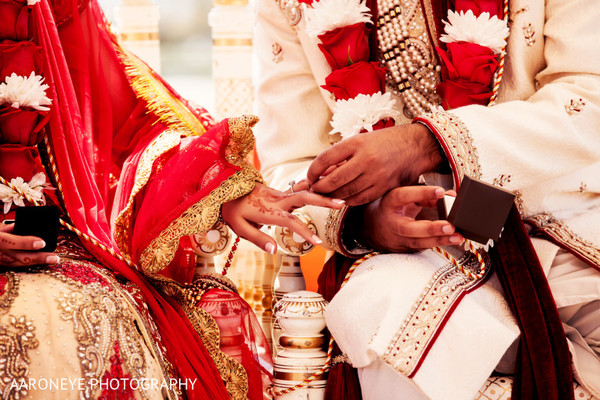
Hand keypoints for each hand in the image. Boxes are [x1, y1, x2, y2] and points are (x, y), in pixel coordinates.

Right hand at [0, 224, 59, 266]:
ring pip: (17, 264)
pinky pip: (15, 267)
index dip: (26, 243)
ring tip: (52, 260)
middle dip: (38, 258)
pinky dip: (28, 265)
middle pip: (18, 257)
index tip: (42, 242)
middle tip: (54, 258)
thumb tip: (24, 226)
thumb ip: (9, 227)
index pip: (10, 242)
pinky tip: (41, 262)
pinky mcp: (0, 267)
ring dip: (36, 263)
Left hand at [221, 183, 344, 253]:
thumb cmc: (232, 210)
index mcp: (268, 211)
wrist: (224, 187)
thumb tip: (274, 251)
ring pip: (303, 192)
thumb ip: (258, 239)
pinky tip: (324, 191)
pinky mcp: (279, 192)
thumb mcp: (239, 227)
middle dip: (323, 200)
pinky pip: (298, 191)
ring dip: (321, 193)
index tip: (319, 243)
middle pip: (304, 198)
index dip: (305, 232)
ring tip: (340, 196)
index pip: (291, 222)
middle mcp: (276, 200)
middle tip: (342, 203)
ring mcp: (278, 193)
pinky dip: (312, 191)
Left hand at [307, 123, 443, 205]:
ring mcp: (376, 175)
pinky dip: (347, 200)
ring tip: (326, 194)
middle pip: (333, 180)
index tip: (309, 176)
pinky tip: (342, 197)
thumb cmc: (383, 142)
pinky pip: (358, 199)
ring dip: (331, 196)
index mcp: (357, 143)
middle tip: (314, 188)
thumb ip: (341, 155)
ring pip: (345, 192)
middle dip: (320, 187)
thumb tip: (319, 172)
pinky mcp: (383, 188)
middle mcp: (366, 159)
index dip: (313, 170)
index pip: (325, 159)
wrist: (414, 147)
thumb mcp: (361, 140)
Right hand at [358, 186, 462, 252]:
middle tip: (450, 226)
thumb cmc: (391, 208)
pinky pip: (422, 247)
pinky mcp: (403, 249)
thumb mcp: (404, 197)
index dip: (422, 193)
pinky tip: (451, 241)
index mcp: (389, 203)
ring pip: (418, 242)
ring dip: (439, 240)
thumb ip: (425, 196)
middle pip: (410, 228)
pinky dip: (437, 244)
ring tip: (457, 236)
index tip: (441, 192)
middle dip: (431, 229)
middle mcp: (392, 223)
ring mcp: (396, 239)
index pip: (404, 196)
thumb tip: (450, 196)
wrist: (370, 227)